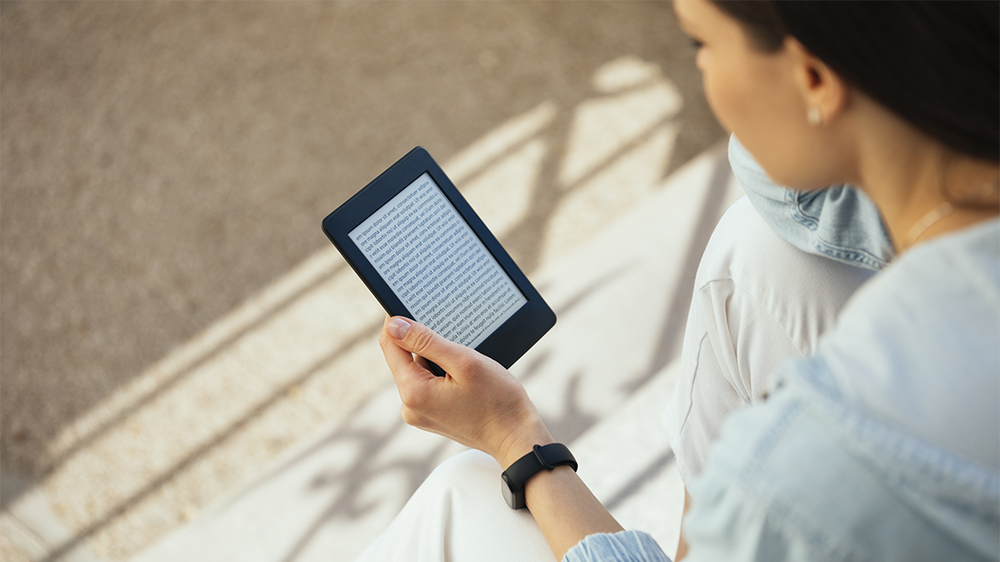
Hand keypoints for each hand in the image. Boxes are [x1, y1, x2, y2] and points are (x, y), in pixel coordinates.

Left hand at [378, 316, 551, 467]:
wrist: (515, 436)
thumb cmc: (497, 401)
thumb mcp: (464, 361)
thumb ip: (425, 341)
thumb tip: (393, 324)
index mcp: (413, 391)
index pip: (390, 344)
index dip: (401, 323)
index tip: (420, 312)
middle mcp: (409, 406)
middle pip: (404, 358)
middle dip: (427, 345)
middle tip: (457, 345)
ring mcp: (419, 414)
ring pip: (418, 370)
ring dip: (438, 360)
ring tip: (466, 369)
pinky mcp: (430, 416)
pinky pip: (428, 384)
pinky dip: (442, 375)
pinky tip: (464, 380)